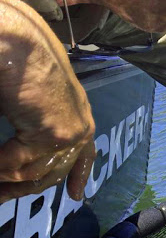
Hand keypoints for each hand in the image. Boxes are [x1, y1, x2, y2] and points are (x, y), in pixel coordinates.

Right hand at [0, 0, 95, 202]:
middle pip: (55, 171)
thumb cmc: (19, 59)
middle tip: (0, 196)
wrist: (18, 40)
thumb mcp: (31, 101)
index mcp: (77, 114)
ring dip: (5, 181)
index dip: (80, 174)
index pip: (85, 153)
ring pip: (34, 173)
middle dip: (23, 187)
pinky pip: (18, 164)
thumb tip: (19, 156)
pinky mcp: (56, 134)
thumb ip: (34, 127)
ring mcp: (71, 132)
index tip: (77, 196)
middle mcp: (80, 126)